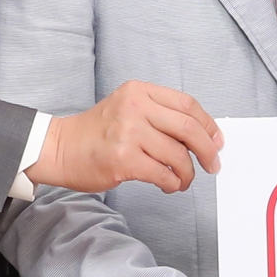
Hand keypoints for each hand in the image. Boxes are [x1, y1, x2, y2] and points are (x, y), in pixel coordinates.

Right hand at [29, 80, 221, 193]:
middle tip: (212, 165)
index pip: (187, 104)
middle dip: (207, 150)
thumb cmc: (97, 132)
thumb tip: (203, 136)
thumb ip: (160, 115)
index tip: (217, 141)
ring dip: (187, 173)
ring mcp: (128, 133)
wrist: (60, 149)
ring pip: (178, 155)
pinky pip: (163, 174)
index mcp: (139, 91)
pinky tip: (169, 185)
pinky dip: (173, 183)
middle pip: (188, 128)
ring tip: (183, 180)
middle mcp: (134, 107)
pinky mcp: (123, 159)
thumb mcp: (128, 108)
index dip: (208, 125)